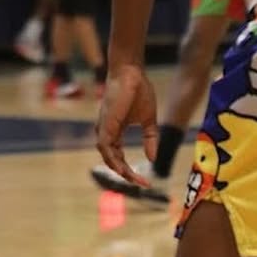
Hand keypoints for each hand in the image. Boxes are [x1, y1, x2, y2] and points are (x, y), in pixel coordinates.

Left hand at [95, 63, 158, 185]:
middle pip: (112, 160)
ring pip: (108, 156)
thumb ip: (150, 138)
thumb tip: (152, 159)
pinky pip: (105, 147)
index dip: (130, 170)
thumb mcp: (148, 120)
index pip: (119, 157)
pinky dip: (113, 160)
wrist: (131, 73)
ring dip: (120, 170)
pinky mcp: (105, 124)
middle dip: (126, 175)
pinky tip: (123, 169)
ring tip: (134, 180)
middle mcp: (107, 131)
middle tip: (142, 184)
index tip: (145, 181)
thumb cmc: (139, 91)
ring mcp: (104, 128)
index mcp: (115, 131)